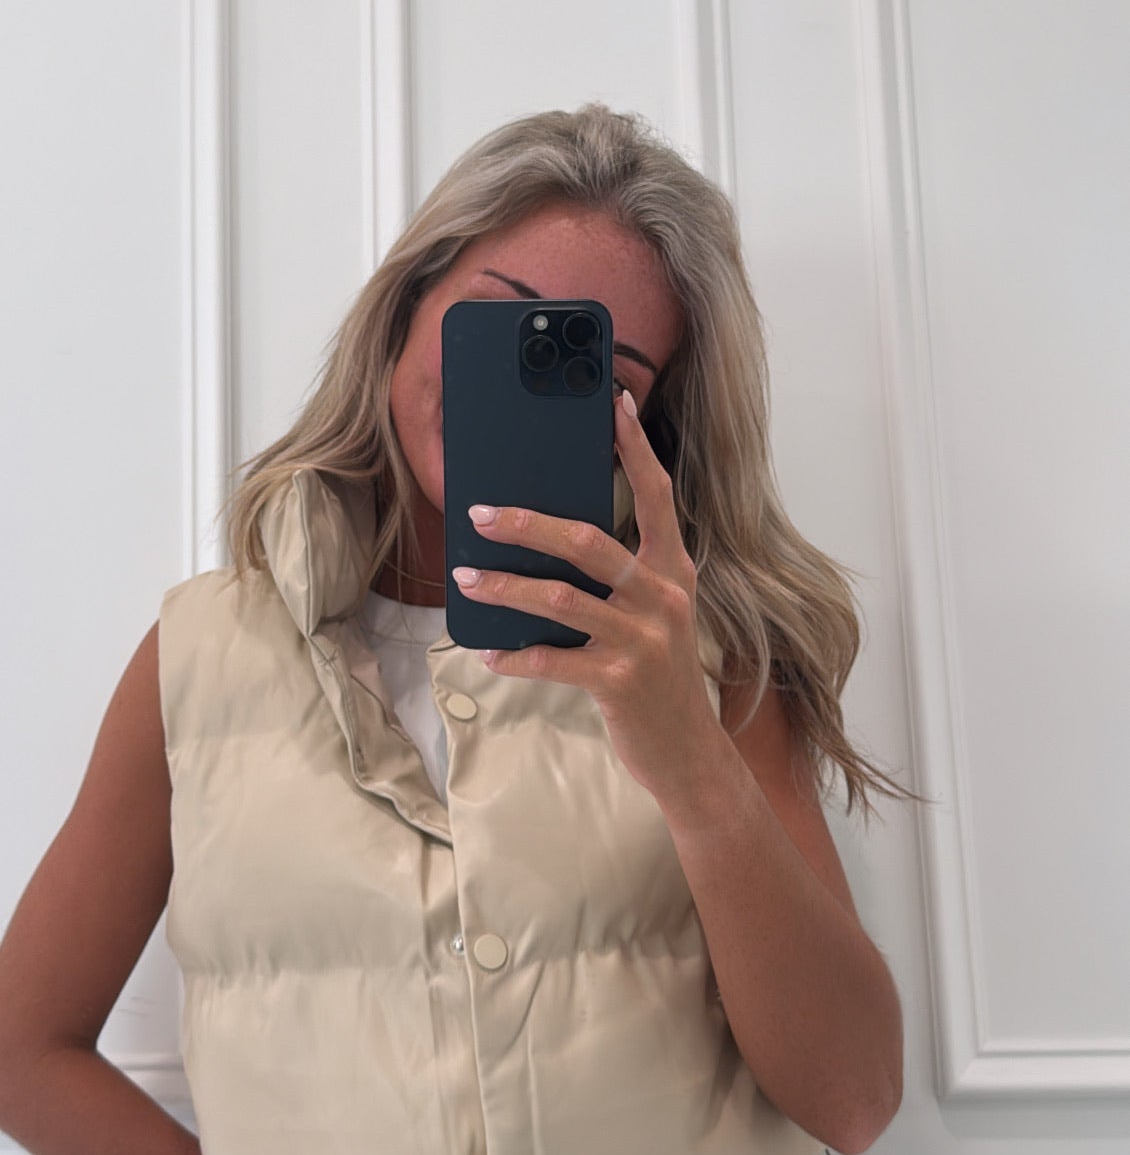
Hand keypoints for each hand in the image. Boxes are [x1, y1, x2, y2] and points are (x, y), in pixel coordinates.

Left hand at [451, 389, 720, 808]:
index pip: (658, 496)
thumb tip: (550, 537)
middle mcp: (663, 596)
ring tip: (466, 579)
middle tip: (480, 514)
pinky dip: (513, 656)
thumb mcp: (655, 614)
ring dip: (505, 588)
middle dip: (528, 524)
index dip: (635, 449)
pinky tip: (487, 652)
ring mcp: (643, 639)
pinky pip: (550, 661)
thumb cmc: (658, 672)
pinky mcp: (618, 681)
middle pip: (590, 541)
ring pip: (560, 598)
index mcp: (674, 570)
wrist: (688, 750)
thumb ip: (622, 576)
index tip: (613, 404)